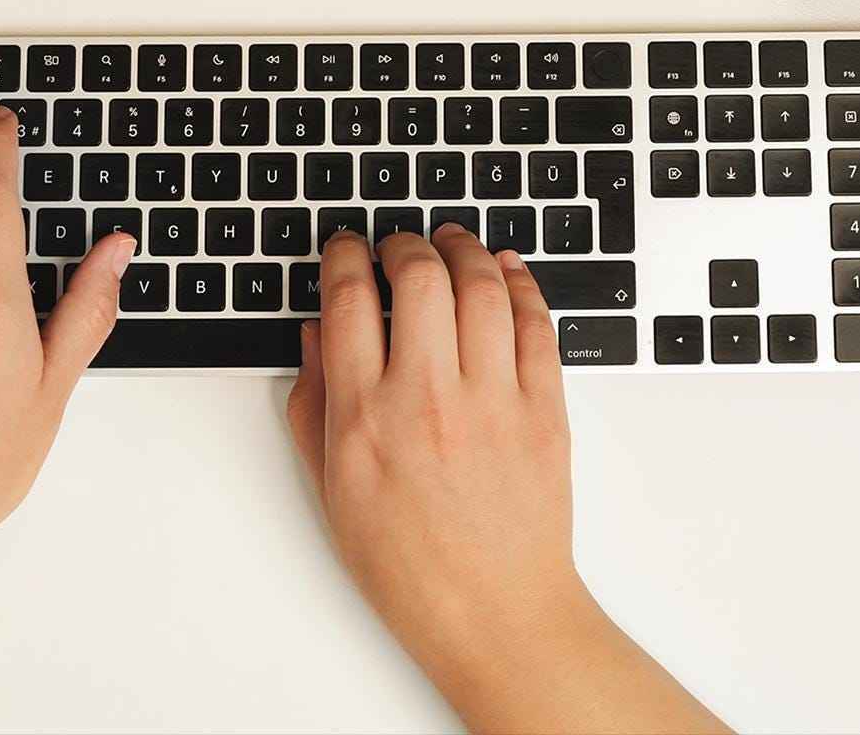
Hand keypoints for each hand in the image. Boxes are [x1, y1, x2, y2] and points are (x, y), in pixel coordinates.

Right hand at [287, 230, 726, 734]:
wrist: (496, 616)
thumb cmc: (411, 566)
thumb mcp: (334, 491)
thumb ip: (315, 405)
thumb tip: (315, 332)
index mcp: (366, 420)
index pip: (347, 301)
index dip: (345, 255)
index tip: (347, 247)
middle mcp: (427, 400)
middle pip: (418, 277)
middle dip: (404, 243)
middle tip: (399, 245)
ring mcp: (492, 401)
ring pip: (482, 286)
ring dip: (464, 249)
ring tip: (452, 243)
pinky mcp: (544, 409)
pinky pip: (535, 323)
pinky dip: (520, 283)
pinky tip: (505, 271)